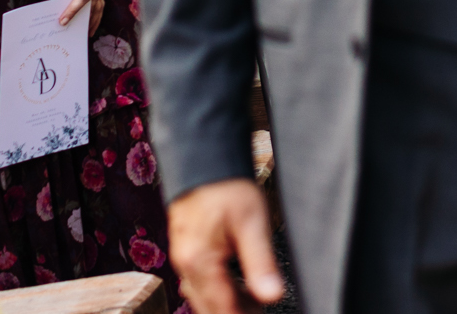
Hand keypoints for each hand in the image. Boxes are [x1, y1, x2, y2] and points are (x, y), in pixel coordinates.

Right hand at [171, 178, 285, 313]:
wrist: (203, 158)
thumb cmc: (227, 186)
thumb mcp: (252, 223)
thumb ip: (261, 263)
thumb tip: (272, 296)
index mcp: (200, 263)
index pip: (223, 310)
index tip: (262, 312)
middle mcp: (186, 265)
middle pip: (209, 309)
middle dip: (236, 312)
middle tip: (261, 306)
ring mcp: (183, 258)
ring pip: (203, 297)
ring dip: (228, 302)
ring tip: (255, 298)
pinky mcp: (186, 250)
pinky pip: (200, 282)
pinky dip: (219, 288)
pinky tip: (236, 282)